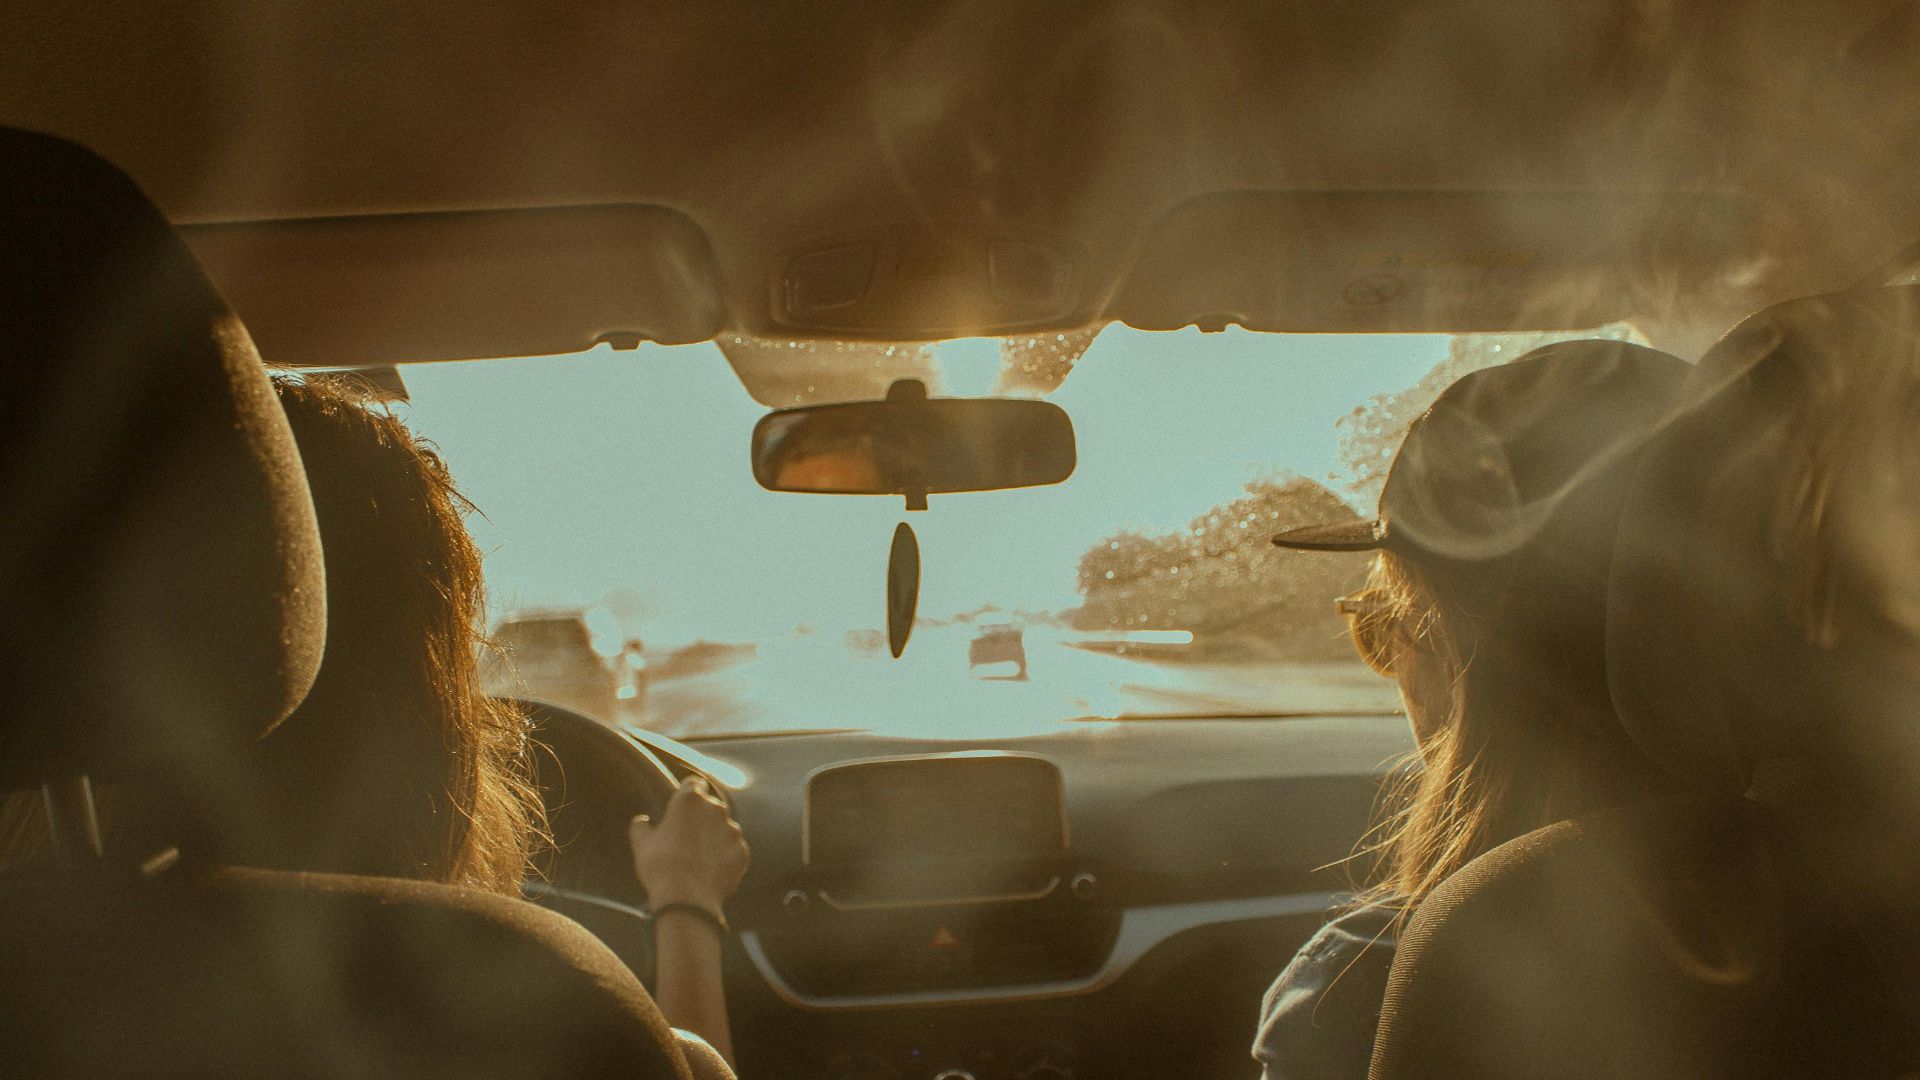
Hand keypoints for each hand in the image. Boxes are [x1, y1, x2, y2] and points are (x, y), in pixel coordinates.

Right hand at [629, 776, 749, 911]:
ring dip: (715, 837)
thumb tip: (641, 821)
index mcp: (689, 800)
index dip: (688, 792)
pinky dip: (725, 856)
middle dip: (701, 818)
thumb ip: (641, 827)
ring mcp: (732, 830)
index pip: (694, 783)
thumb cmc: (660, 867)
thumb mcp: (642, 844)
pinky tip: (710, 870)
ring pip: (724, 828)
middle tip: (686, 838)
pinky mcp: (742, 851)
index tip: (683, 805)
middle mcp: (715, 809)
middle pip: (711, 806)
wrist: (686, 899)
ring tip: (698, 859)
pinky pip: (733, 849)